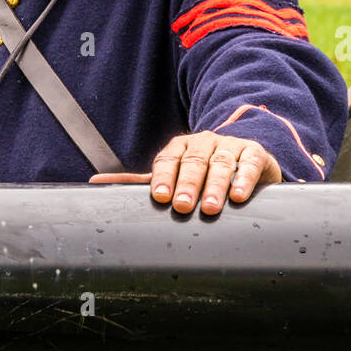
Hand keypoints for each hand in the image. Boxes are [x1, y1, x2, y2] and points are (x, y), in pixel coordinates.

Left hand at [89, 130, 281, 214]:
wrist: (246, 160)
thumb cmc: (204, 173)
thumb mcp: (173, 175)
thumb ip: (141, 181)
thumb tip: (95, 183)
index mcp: (181, 147)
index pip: (168, 159)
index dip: (164, 177)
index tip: (161, 196)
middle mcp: (204, 142)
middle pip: (194, 161)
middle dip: (188, 184)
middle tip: (184, 205)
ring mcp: (230, 145)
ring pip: (222, 162)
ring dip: (216, 185)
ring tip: (211, 207)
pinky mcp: (254, 153)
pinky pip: (250, 162)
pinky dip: (244, 178)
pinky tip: (239, 194)